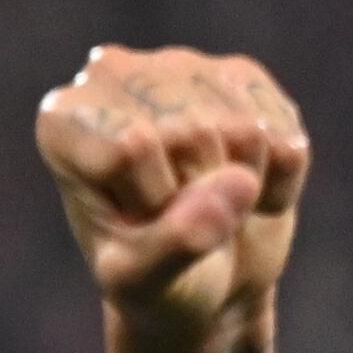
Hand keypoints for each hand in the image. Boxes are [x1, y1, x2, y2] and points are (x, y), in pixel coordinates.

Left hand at [35, 46, 309, 352]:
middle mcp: (117, 76)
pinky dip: (279, 183)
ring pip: (246, 132)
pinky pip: (286, 140)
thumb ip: (174, 243)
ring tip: (209, 202)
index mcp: (66, 119)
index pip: (133, 147)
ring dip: (242, 191)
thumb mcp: (141, 284)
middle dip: (199, 195)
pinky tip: (245, 187)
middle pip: (192, 134)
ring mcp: (183, 68)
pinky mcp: (243, 79)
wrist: (203, 282)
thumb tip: (238, 182)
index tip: (136, 221)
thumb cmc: (153, 281)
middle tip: (177, 215)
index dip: (151, 202)